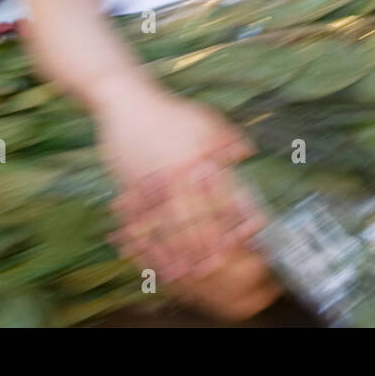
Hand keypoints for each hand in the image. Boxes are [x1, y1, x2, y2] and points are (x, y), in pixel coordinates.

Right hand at [97, 89, 276, 317]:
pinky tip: (149, 255)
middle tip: (212, 271)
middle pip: (192, 217)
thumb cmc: (170, 110)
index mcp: (198, 159)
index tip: (237, 245)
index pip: (218, 197)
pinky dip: (145, 240)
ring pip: (166, 225)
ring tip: (182, 274)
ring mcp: (151, 182)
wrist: (126, 101)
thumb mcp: (206, 119)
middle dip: (203, 246)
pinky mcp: (129, 186)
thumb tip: (248, 153)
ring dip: (175, 252)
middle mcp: (176, 174)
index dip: (228, 223)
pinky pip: (139, 219)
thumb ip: (228, 138)